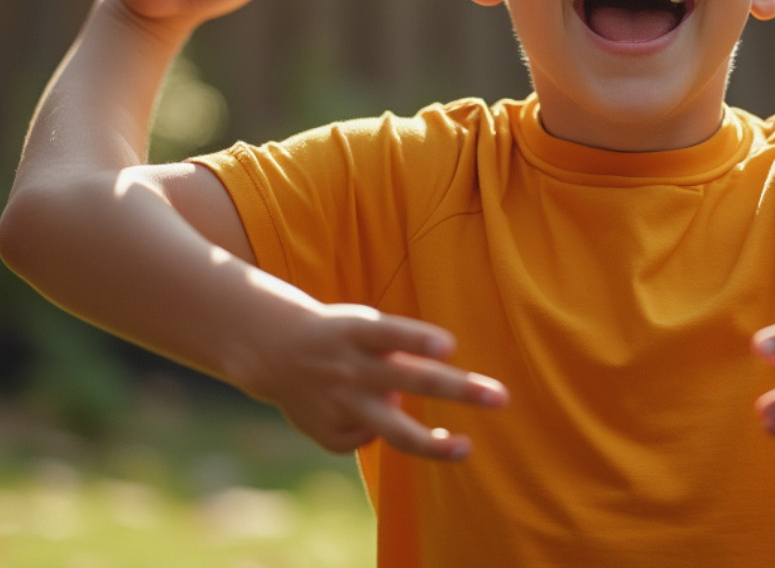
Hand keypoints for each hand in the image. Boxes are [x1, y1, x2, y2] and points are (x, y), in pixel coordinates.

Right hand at [244, 302, 508, 458]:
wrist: (274, 351)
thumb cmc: (341, 336)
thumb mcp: (364, 327)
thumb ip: (400, 350)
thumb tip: (441, 384)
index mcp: (358, 332)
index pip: (392, 333)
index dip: (418, 340)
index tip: (449, 347)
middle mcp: (352, 368)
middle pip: (412, 380)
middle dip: (460, 390)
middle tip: (501, 397)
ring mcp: (341, 405)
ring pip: (396, 432)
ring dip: (435, 445)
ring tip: (466, 448)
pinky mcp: (331, 435)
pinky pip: (370, 438)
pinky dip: (376, 427)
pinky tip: (359, 413)